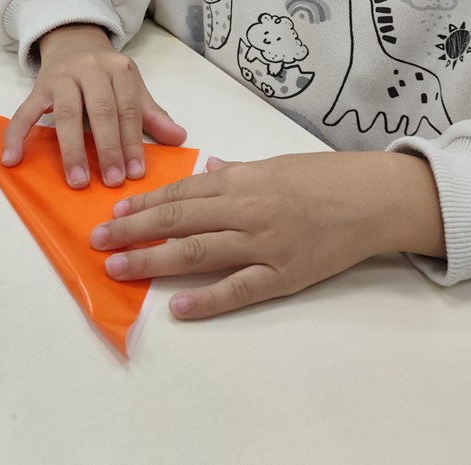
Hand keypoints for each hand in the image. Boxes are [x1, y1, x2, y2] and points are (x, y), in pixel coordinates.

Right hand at [2, 24, 186, 187]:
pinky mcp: (37, 87)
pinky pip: (24, 111)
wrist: (74, 40)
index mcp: (118, 69)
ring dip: (73, 149)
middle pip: (100, 110)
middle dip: (107, 147)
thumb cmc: (106, 73)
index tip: (136, 173)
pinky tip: (12, 159)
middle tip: (113, 180)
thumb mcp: (132, 87)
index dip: (133, 141)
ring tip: (78, 180)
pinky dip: (16, 135)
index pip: (128, 108)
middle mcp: (90, 69)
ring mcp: (62, 77)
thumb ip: (152, 114)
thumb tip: (179, 138)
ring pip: (67, 113)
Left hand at [90, 151, 444, 318]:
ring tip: (120, 269)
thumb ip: (240, 171)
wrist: (372, 197)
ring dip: (154, 260)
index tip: (115, 214)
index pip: (183, 193)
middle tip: (98, 243)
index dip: (145, 204)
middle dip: (134, 231)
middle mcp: (247, 209)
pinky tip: (178, 307)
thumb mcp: (277, 163)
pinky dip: (206, 300)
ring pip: (198, 252)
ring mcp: (264, 244)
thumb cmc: (325, 176)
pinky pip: (239, 289)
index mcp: (243, 180)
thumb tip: (210, 171)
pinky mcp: (284, 275)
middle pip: (179, 221)